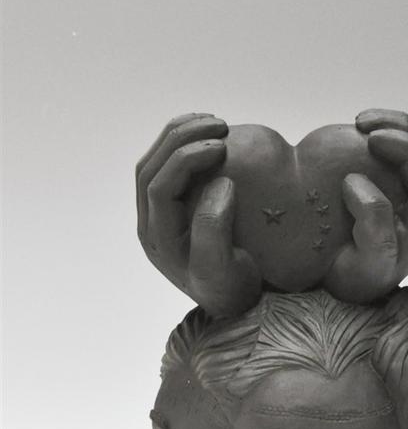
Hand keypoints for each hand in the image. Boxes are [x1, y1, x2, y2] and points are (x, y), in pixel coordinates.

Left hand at [136, 113, 260, 317]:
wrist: (235, 305)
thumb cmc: (233, 291)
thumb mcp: (225, 272)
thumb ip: (214, 231)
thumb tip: (220, 183)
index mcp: (158, 238)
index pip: (160, 186)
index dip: (187, 159)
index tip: (222, 147)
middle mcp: (151, 224)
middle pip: (151, 168)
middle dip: (181, 139)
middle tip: (219, 124)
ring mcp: (159, 215)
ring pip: (155, 163)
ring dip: (180, 137)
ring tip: (216, 123)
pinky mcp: (173, 209)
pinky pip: (168, 167)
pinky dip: (185, 146)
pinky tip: (212, 137)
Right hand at [323, 109, 407, 303]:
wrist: (345, 283)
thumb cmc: (354, 277)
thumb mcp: (365, 264)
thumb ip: (372, 229)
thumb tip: (359, 182)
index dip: (403, 149)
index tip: (370, 138)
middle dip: (398, 129)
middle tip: (362, 122)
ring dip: (391, 127)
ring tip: (360, 121)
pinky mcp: (400, 187)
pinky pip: (398, 152)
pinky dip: (382, 135)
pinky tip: (357, 130)